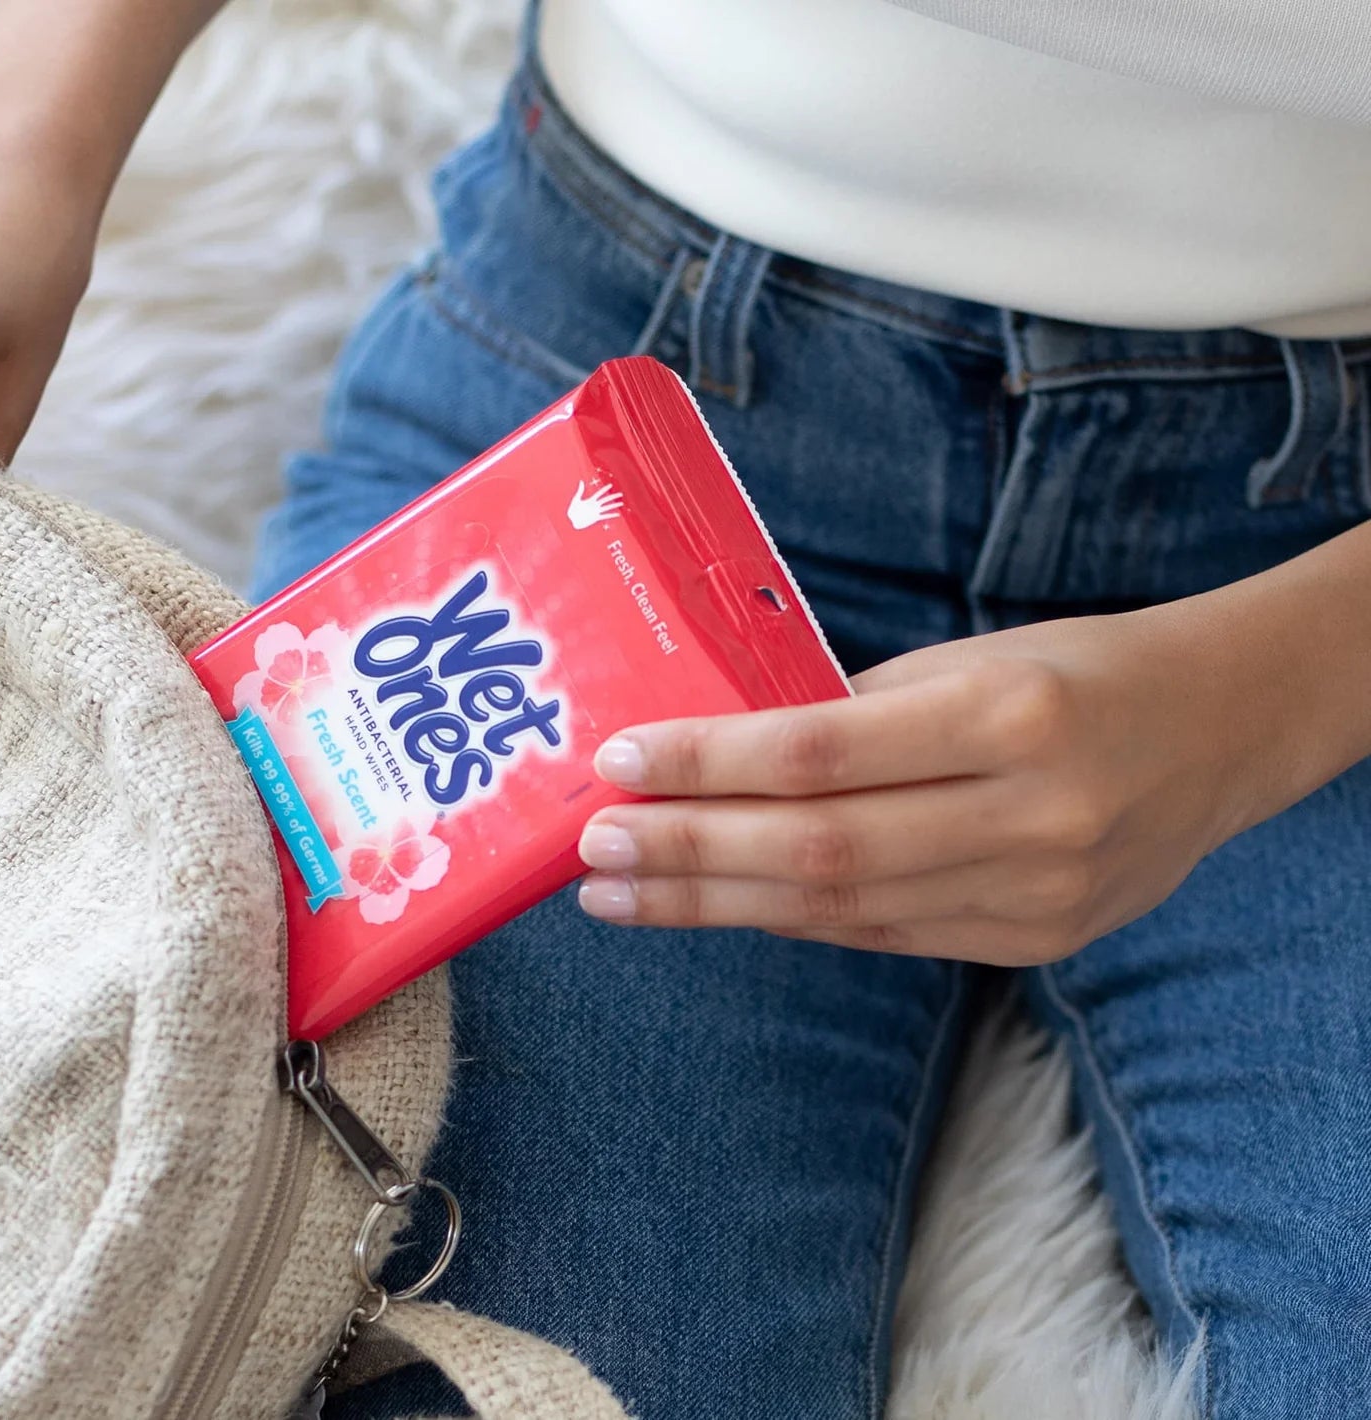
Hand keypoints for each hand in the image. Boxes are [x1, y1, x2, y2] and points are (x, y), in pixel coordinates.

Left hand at [575, 608, 1277, 964]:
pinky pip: (881, 936)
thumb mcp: (968, 660)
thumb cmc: (1076, 672)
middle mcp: (1028, 815)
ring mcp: (1037, 894)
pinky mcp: (1033, 941)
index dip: (709, 765)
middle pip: (819, 849)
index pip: (822, 750)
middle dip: (688, 853)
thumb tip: (714, 749)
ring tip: (620, 893)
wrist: (1218, 733)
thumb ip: (851, 710)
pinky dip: (787, 920)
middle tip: (590, 851)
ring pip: (839, 910)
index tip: (620, 764)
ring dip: (714, 904)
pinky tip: (713, 906)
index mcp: (1009, 715)